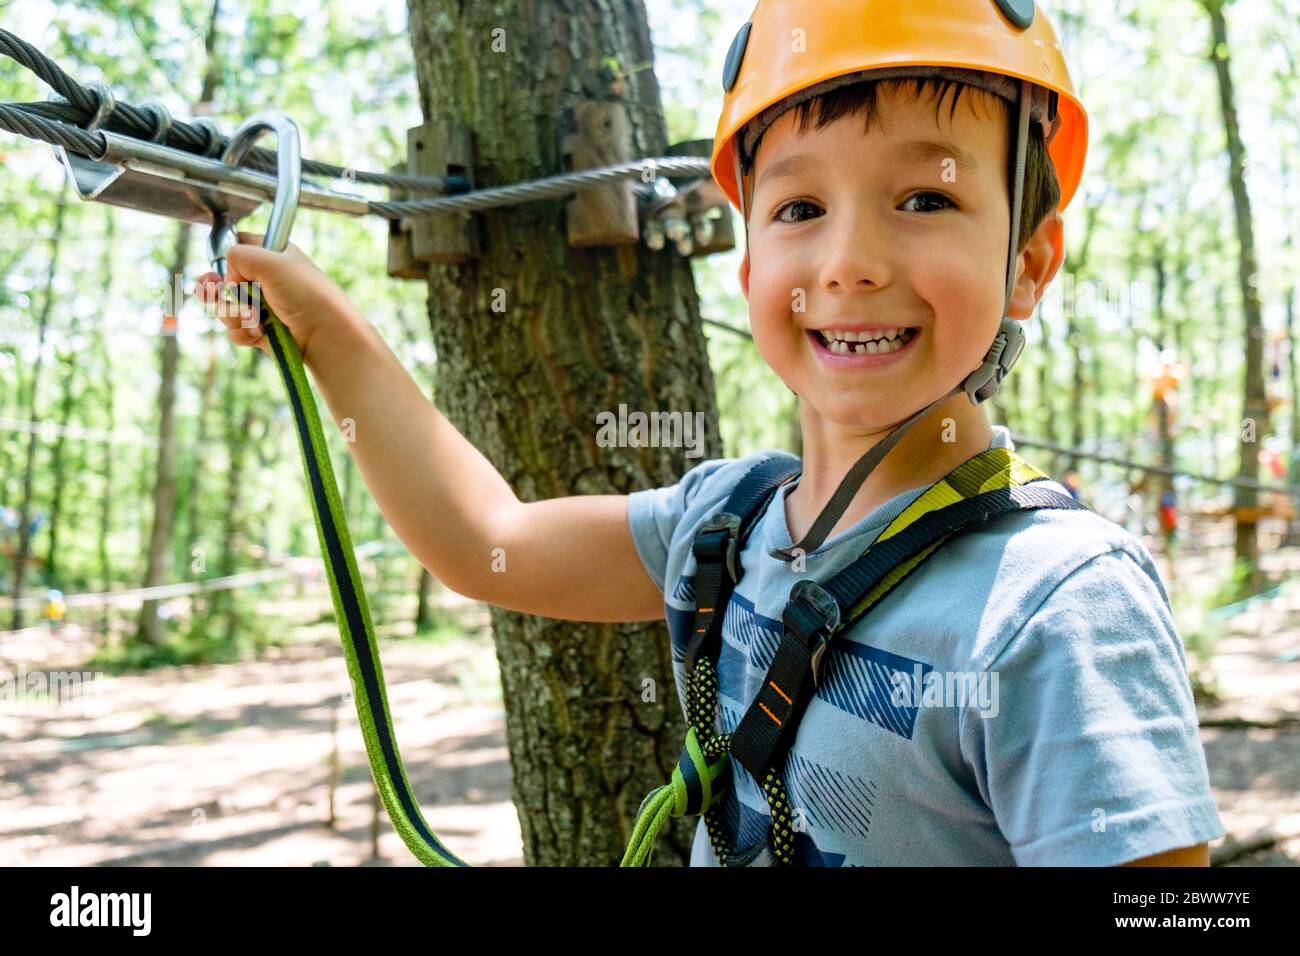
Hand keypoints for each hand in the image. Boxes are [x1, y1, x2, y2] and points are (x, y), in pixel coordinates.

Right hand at [196, 231, 350, 361]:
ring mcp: (261, 306)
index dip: (225, 257)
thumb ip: (239, 255)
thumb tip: (227, 274)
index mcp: (271, 255)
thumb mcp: (272, 261)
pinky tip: (258, 333)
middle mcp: (264, 279)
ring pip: (225, 308)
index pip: (237, 246)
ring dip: (233, 313)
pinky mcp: (260, 330)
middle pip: (223, 281)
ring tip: (253, 318)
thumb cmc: (307, 294)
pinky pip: (236, 330)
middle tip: (217, 293)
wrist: (325, 335)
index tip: (221, 269)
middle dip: (218, 291)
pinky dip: (243, 332)